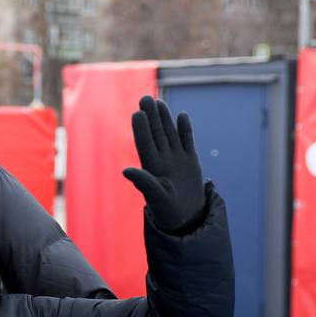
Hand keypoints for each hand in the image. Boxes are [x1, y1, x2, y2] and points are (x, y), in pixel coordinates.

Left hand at [121, 96, 205, 233]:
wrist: (186, 218)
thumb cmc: (166, 209)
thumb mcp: (155, 196)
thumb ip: (143, 182)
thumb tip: (125, 171)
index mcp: (151, 166)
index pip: (145, 143)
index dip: (141, 129)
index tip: (137, 113)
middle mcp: (162, 159)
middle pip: (156, 134)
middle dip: (151, 117)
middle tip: (145, 98)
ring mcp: (177, 158)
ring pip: (170, 134)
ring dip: (165, 119)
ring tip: (159, 102)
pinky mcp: (190, 161)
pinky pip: (187, 142)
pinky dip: (186, 130)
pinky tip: (182, 116)